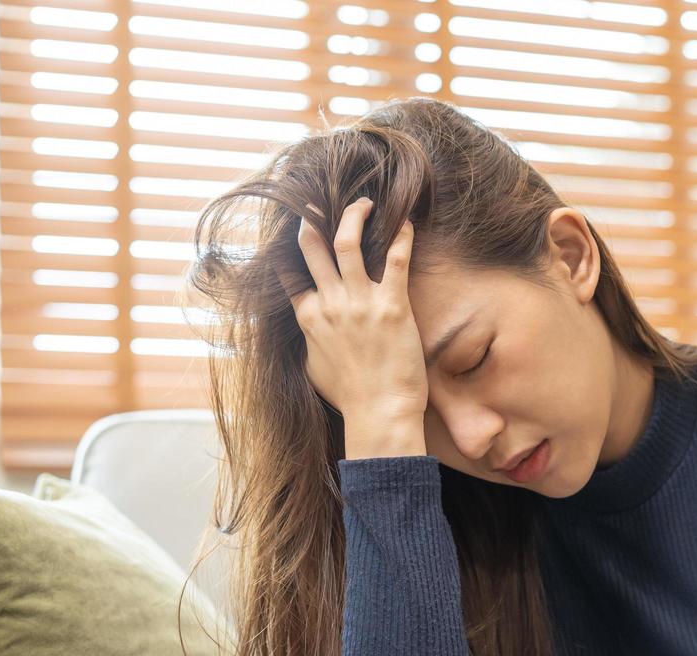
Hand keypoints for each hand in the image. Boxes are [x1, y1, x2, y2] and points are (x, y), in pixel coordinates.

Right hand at [275, 197, 426, 419]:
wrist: (379, 413)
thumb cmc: (350, 397)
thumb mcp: (314, 368)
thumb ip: (309, 341)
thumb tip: (308, 330)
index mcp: (309, 317)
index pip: (291, 272)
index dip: (291, 247)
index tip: (298, 226)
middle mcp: (330, 303)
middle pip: (313, 246)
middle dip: (313, 217)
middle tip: (319, 200)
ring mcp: (359, 303)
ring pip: (347, 242)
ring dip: (354, 215)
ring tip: (365, 202)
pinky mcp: (392, 306)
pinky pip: (396, 260)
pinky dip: (400, 236)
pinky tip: (406, 221)